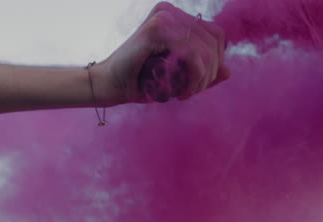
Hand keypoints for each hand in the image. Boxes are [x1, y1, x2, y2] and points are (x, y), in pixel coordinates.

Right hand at [93, 2, 230, 104]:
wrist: (109, 86)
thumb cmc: (139, 81)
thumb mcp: (177, 77)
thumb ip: (201, 72)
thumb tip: (229, 71)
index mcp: (175, 17)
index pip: (215, 33)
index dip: (216, 60)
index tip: (199, 83)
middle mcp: (170, 12)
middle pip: (214, 39)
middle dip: (210, 72)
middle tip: (191, 92)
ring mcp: (163, 17)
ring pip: (206, 49)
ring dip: (202, 79)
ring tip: (185, 93)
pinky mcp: (157, 29)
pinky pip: (193, 54)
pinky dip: (194, 77)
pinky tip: (181, 92)